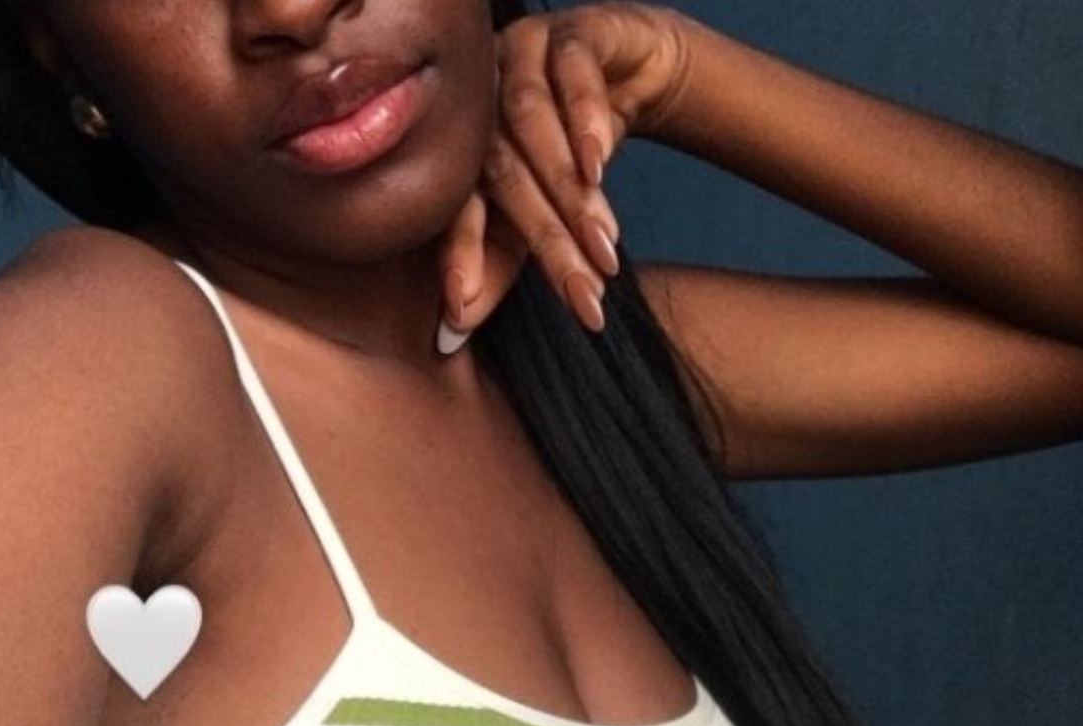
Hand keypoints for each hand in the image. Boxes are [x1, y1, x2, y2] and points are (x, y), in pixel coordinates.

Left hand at [436, 3, 691, 350]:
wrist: (631, 72)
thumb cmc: (570, 157)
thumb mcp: (539, 218)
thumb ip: (498, 270)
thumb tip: (451, 336)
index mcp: (465, 152)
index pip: (457, 209)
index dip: (459, 260)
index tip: (461, 314)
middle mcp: (483, 104)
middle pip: (505, 178)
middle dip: (548, 244)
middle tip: (584, 299)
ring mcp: (521, 58)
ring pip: (535, 125)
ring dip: (570, 192)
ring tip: (604, 246)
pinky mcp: (571, 33)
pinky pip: (574, 72)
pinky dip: (587, 120)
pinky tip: (600, 168)